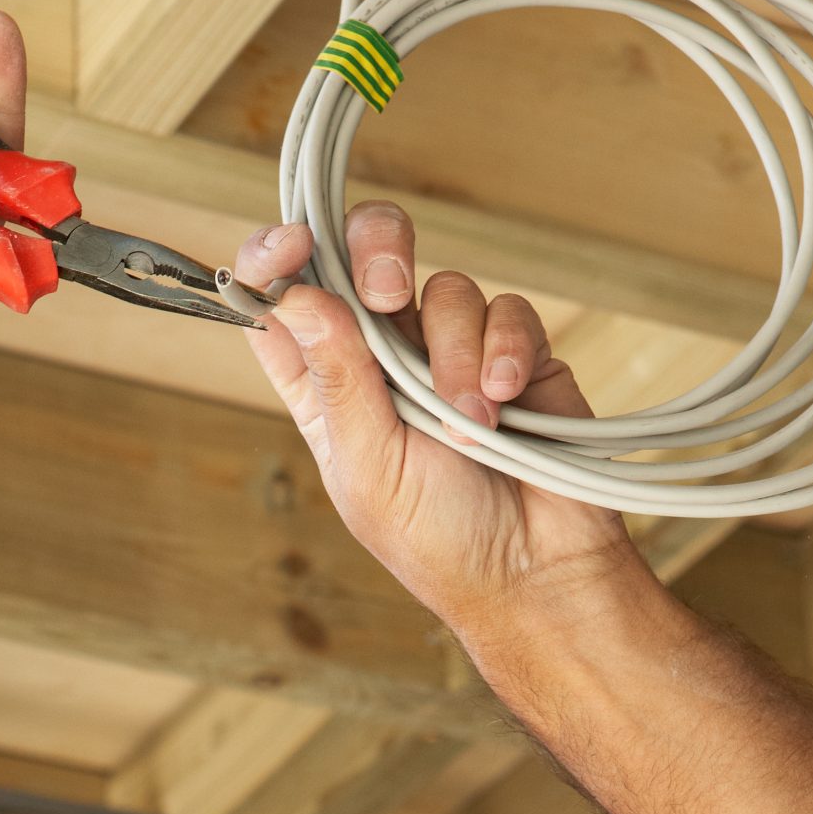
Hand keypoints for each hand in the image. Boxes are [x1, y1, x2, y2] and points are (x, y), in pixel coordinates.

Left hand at [236, 209, 639, 642]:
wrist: (535, 568)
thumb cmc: (439, 539)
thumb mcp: (369, 466)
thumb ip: (339, 378)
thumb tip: (298, 297)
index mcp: (327, 390)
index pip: (284, 305)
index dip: (277, 261)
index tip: (290, 245)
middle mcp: (383, 360)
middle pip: (364, 260)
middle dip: (377, 253)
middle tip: (390, 291)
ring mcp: (449, 350)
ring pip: (443, 288)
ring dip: (454, 350)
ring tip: (467, 420)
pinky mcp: (514, 350)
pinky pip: (506, 308)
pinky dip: (505, 348)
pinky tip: (505, 398)